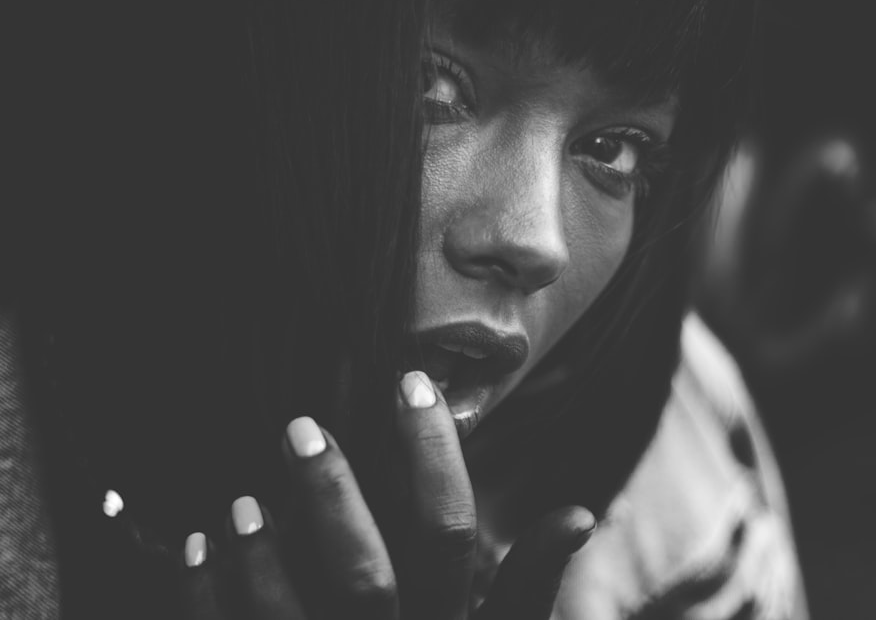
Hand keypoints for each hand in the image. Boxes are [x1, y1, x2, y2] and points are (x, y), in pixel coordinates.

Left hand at [178, 371, 594, 618]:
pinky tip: (194, 548)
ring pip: (288, 619)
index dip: (433, 453)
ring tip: (238, 503)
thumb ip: (530, 587)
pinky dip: (204, 597)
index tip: (411, 383)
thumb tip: (577, 514)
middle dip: (328, 496)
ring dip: (258, 556)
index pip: (448, 533)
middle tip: (300, 428)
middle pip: (362, 574)